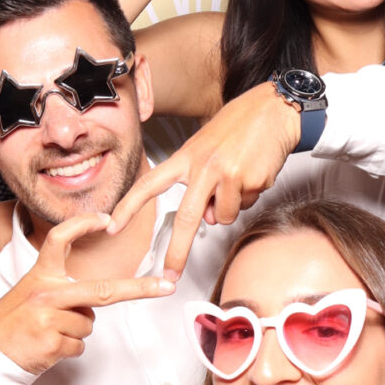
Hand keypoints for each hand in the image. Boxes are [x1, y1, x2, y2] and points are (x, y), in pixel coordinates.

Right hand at [0, 212, 173, 374]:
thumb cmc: (9, 324)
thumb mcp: (28, 294)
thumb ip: (60, 292)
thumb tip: (90, 306)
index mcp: (39, 275)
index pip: (60, 239)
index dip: (83, 224)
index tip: (106, 217)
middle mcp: (46, 293)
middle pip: (102, 289)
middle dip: (140, 289)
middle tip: (165, 287)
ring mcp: (49, 318)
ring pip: (88, 325)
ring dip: (74, 332)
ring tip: (47, 333)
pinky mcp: (52, 343)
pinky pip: (79, 346)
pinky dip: (67, 349)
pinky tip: (45, 346)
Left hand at [107, 81, 296, 280]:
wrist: (273, 109)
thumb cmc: (237, 127)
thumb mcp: (205, 149)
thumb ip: (199, 184)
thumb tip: (209, 219)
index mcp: (185, 157)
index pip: (148, 184)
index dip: (128, 207)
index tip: (111, 226)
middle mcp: (202, 166)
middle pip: (186, 218)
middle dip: (177, 253)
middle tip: (170, 275)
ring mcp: (226, 174)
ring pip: (223, 216)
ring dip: (230, 207)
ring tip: (239, 176)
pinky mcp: (250, 180)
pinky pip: (245, 204)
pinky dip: (250, 195)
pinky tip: (254, 171)